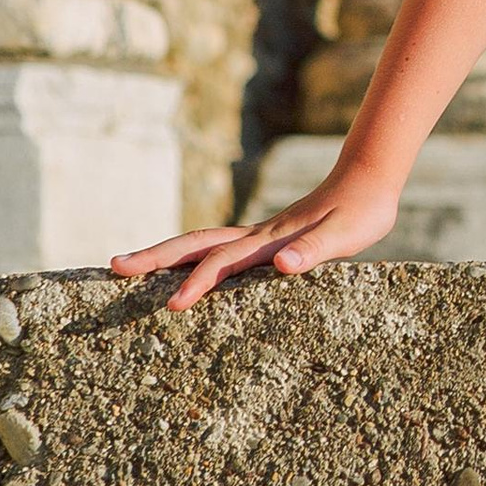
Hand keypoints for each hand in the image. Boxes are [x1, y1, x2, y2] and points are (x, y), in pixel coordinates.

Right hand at [110, 161, 403, 310]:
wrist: (370, 179)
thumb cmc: (362, 212)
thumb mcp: (346, 236)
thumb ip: (317, 250)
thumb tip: (285, 264)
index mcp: (270, 240)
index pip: (224, 263)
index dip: (198, 283)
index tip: (172, 305)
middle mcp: (256, 236)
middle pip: (196, 244)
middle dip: (155, 257)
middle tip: (115, 268)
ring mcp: (258, 236)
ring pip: (201, 243)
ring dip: (166, 254)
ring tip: (128, 265)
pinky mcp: (266, 240)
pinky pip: (218, 249)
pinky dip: (190, 257)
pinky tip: (182, 270)